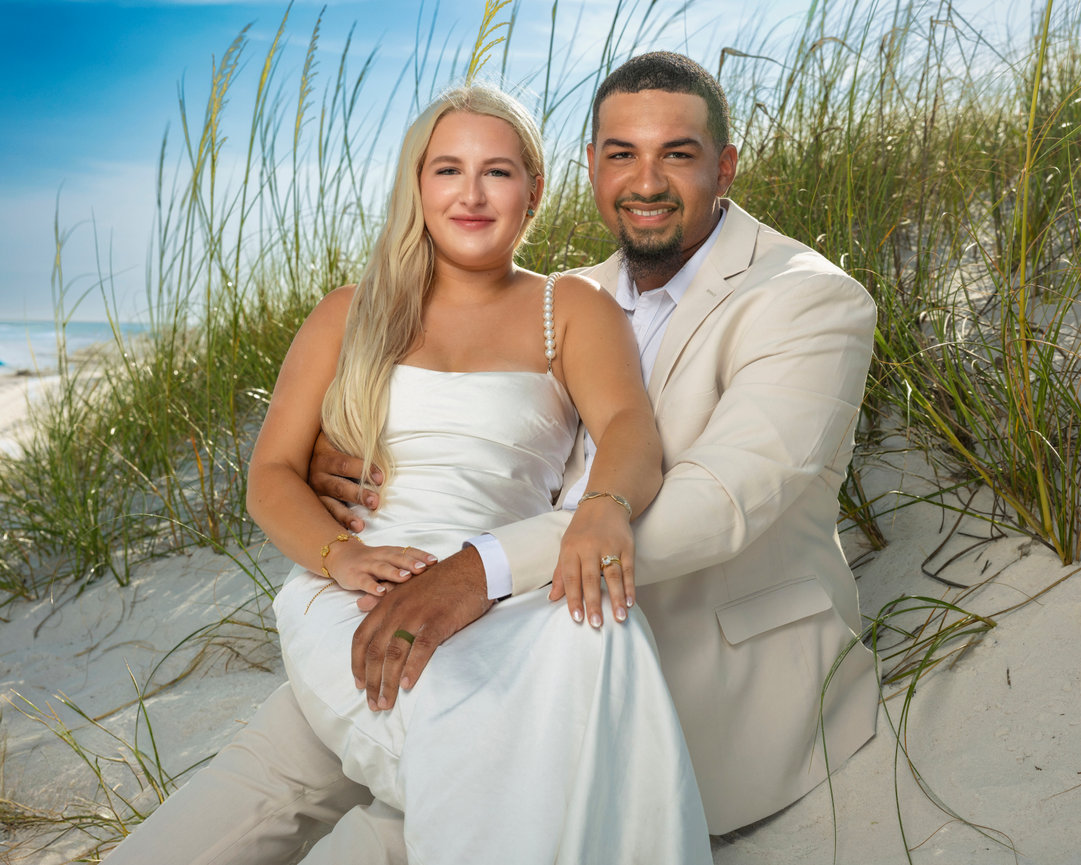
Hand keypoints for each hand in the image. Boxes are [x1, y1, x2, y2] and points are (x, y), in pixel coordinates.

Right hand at [309, 431, 383, 530]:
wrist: (303, 450)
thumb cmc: (338, 443)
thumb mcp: (342, 435)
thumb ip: (358, 435)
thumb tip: (380, 414)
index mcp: (323, 453)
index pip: (344, 462)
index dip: (363, 470)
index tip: (382, 478)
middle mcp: (316, 472)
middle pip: (338, 485)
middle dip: (358, 494)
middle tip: (376, 503)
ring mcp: (313, 489)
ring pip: (330, 503)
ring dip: (347, 515)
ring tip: (362, 526)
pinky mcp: (314, 503)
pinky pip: (325, 516)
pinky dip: (337, 525)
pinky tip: (349, 534)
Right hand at [325, 540, 436, 596]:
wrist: (340, 556)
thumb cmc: (371, 562)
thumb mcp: (387, 561)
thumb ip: (403, 566)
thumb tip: (430, 575)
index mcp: (390, 552)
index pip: (407, 551)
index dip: (420, 555)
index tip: (435, 561)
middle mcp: (380, 556)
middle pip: (397, 558)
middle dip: (411, 563)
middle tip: (424, 568)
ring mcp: (366, 565)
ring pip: (382, 568)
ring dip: (394, 572)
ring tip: (406, 577)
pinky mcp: (354, 576)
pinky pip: (364, 581)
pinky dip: (372, 587)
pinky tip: (381, 592)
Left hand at [352, 545, 492, 710]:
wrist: (472, 568)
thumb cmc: (441, 579)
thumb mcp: (406, 585)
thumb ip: (382, 597)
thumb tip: (360, 605)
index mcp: (387, 602)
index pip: (361, 637)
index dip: (356, 663)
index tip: (359, 685)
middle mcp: (397, 609)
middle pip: (374, 651)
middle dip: (371, 681)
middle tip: (373, 704)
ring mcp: (417, 614)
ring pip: (394, 654)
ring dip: (388, 682)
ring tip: (386, 703)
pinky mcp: (438, 620)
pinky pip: (421, 648)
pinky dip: (412, 668)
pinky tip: (408, 685)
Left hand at [549, 498, 634, 627]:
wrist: (604, 504)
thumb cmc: (581, 531)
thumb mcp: (566, 547)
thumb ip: (560, 574)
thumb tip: (552, 598)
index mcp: (571, 549)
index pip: (570, 577)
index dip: (573, 599)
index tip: (577, 618)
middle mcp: (589, 548)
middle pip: (591, 578)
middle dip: (593, 602)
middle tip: (596, 624)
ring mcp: (609, 546)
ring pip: (613, 575)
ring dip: (616, 598)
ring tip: (619, 618)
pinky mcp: (626, 546)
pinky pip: (628, 569)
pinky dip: (630, 586)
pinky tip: (630, 602)